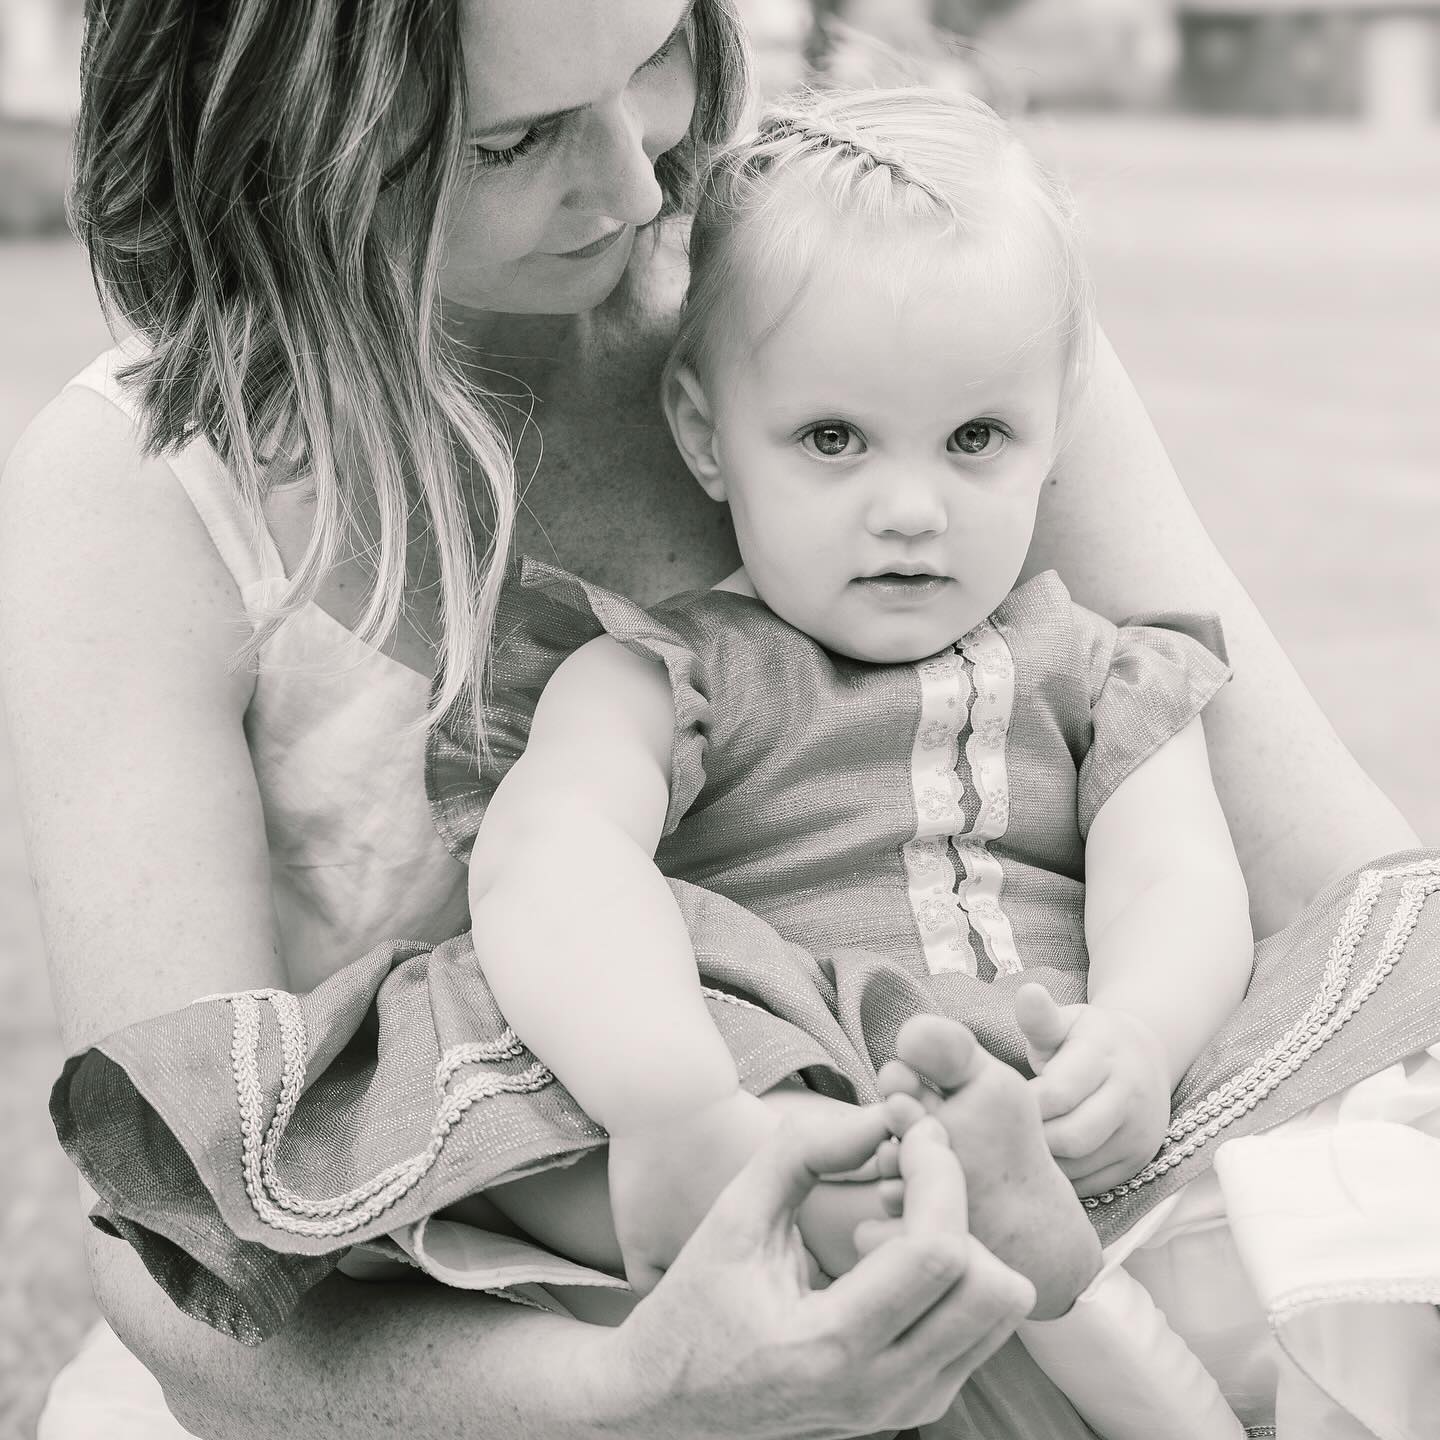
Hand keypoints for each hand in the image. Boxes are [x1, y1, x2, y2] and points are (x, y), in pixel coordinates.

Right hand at [604, 1102, 1034, 1439]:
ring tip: (891, 1224)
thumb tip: (881, 1118)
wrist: (671, 1403)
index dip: (940, 1173)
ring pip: (1000, 1313)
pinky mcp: (918, 1406)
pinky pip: (980, 1330)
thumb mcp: (732, 1217)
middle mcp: (882, 1390)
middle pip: (994, 1289)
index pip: (937, 1254)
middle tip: (904, 1177)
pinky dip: (954, 1278)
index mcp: (829, 1345)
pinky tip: (890, 1259)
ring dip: (961, 1245)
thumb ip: (801, 1154)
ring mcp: (907, 1407)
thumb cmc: (696, 1303)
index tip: (915, 1129)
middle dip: (959, 1211)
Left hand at [1015, 983, 1170, 1197]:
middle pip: (1072, 1136)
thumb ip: (1041, 1018)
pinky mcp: (1139, 1160)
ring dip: (1045, 1164)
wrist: (1144, 1056)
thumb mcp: (1064, 1021)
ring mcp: (1139, 1132)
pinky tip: (1041, 1165)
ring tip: (1015, 1151)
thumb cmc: (1085, 1039)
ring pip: (1083, 1165)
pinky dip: (1064, 1180)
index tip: (996, 1105)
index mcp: (1104, 1055)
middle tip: (1002, 1136)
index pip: (1058, 1093)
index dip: (1023, 1105)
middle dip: (1033, 1140)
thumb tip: (1028, 992)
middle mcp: (1130, 1095)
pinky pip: (1095, 1184)